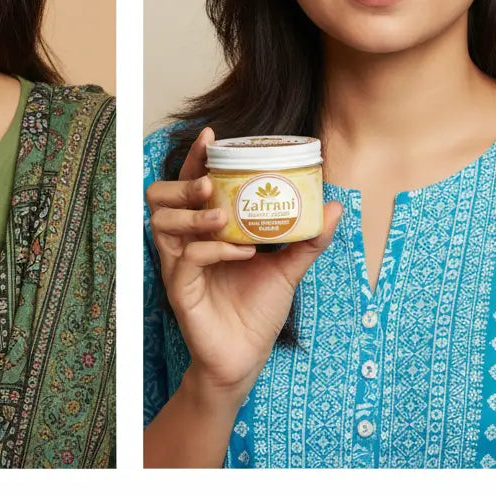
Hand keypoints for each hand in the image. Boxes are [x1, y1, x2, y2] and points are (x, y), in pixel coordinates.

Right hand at [147, 126, 341, 404]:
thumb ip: (306, 239)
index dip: (196, 159)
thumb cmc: (256, 311)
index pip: (189, 185)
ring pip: (163, 223)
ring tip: (223, 215)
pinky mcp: (180, 290)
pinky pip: (187, 260)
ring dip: (192, 213)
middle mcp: (184, 243)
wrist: (246, 359)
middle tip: (211, 182)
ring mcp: (178, 266)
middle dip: (183, 182)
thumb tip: (334, 206)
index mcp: (203, 230)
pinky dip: (214, 250)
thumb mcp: (287, 268)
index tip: (212, 136)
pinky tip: (242, 252)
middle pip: (161, 196)